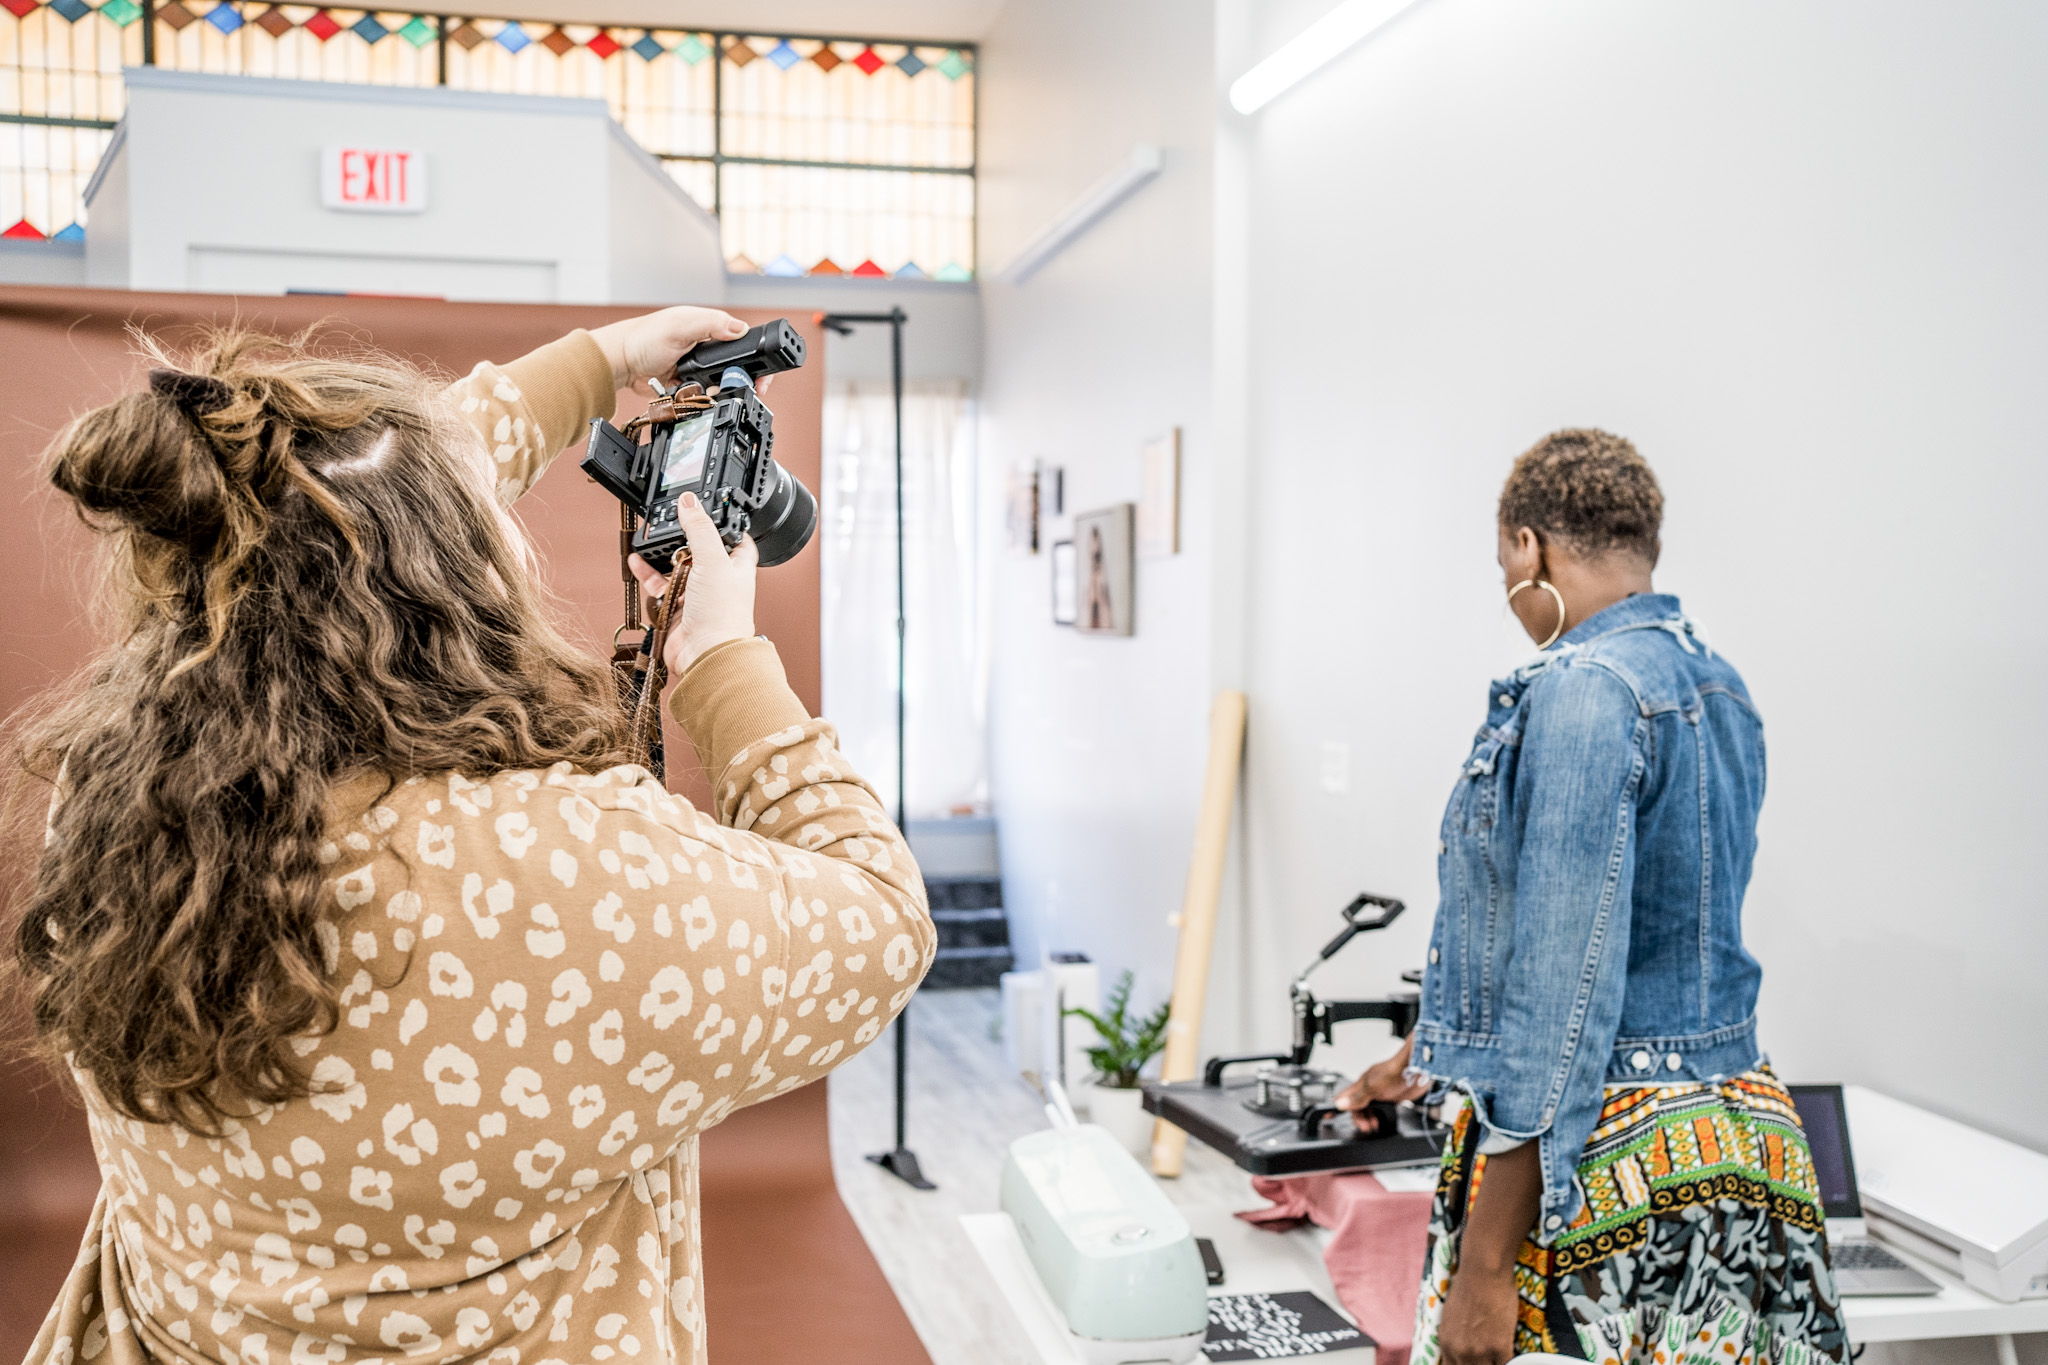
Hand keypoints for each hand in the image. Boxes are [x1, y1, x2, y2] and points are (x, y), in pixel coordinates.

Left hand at [589, 306, 748, 391]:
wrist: (623, 364)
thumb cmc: (644, 338)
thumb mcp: (680, 325)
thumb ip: (710, 324)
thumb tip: (739, 328)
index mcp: (709, 327)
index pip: (743, 340)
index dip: (755, 356)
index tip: (760, 372)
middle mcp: (707, 347)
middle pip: (738, 366)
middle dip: (740, 378)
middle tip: (741, 386)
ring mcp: (700, 367)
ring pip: (724, 384)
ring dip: (721, 390)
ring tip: (711, 390)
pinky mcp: (691, 384)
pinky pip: (706, 396)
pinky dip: (705, 399)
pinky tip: (700, 397)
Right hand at [626, 493, 757, 675]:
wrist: (706, 654)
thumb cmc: (722, 614)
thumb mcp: (712, 560)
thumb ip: (700, 529)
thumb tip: (689, 501)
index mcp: (736, 566)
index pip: (734, 536)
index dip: (723, 521)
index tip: (709, 506)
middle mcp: (718, 579)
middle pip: (700, 548)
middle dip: (684, 536)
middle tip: (669, 519)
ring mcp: (697, 593)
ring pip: (676, 566)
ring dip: (661, 553)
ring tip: (649, 537)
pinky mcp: (677, 607)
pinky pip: (659, 584)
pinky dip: (647, 573)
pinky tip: (637, 561)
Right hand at [1335, 1037, 1429, 1130]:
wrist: (1418, 1069)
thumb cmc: (1395, 1071)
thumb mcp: (1372, 1086)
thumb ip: (1357, 1097)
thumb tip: (1340, 1104)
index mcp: (1362, 1083)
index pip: (1344, 1096)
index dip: (1336, 1106)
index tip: (1328, 1115)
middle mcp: (1370, 1088)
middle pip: (1357, 1106)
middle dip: (1358, 1118)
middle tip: (1365, 1127)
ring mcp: (1382, 1093)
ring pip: (1370, 1109)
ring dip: (1370, 1118)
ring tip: (1374, 1126)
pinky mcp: (1393, 1097)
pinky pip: (1383, 1109)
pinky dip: (1381, 1116)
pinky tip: (1384, 1120)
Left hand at [1438, 1139, 1540, 1364]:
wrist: (1482, 1269)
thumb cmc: (1468, 1285)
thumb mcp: (1452, 1315)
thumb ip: (1455, 1336)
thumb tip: (1462, 1349)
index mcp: (1445, 1343)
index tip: (1474, 1361)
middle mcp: (1459, 1351)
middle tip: (1489, 1358)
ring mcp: (1480, 1352)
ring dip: (1496, 1363)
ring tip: (1501, 1357)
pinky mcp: (1500, 1347)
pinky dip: (1513, 1362)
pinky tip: (1515, 1356)